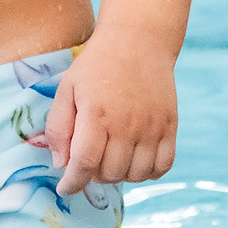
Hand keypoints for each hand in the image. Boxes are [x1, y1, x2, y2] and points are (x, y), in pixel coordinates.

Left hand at [43, 28, 177, 194]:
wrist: (138, 39)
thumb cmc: (97, 64)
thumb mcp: (67, 88)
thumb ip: (58, 127)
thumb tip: (61, 164)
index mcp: (97, 114)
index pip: (85, 164)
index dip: (72, 183)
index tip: (66, 187)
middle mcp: (127, 124)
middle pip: (110, 173)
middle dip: (94, 175)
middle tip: (89, 161)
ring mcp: (152, 126)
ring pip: (136, 174)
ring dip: (120, 175)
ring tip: (111, 158)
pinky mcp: (170, 125)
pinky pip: (163, 166)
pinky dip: (147, 172)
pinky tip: (134, 160)